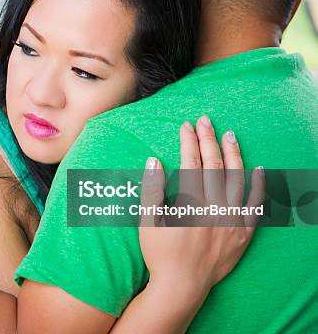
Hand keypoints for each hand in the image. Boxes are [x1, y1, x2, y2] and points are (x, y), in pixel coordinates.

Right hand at [139, 116, 264, 302]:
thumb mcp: (148, 221)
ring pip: (237, 180)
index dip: (188, 142)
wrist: (181, 286)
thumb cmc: (160, 254)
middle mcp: (215, 209)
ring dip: (233, 155)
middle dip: (209, 140)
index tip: (185, 126)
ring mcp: (232, 221)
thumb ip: (152, 189)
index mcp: (190, 204)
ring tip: (230, 136)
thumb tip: (154, 160)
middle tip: (206, 121)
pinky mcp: (243, 233)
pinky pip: (256, 206)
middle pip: (214, 166)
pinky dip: (258, 186)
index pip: (191, 163)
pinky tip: (259, 169)